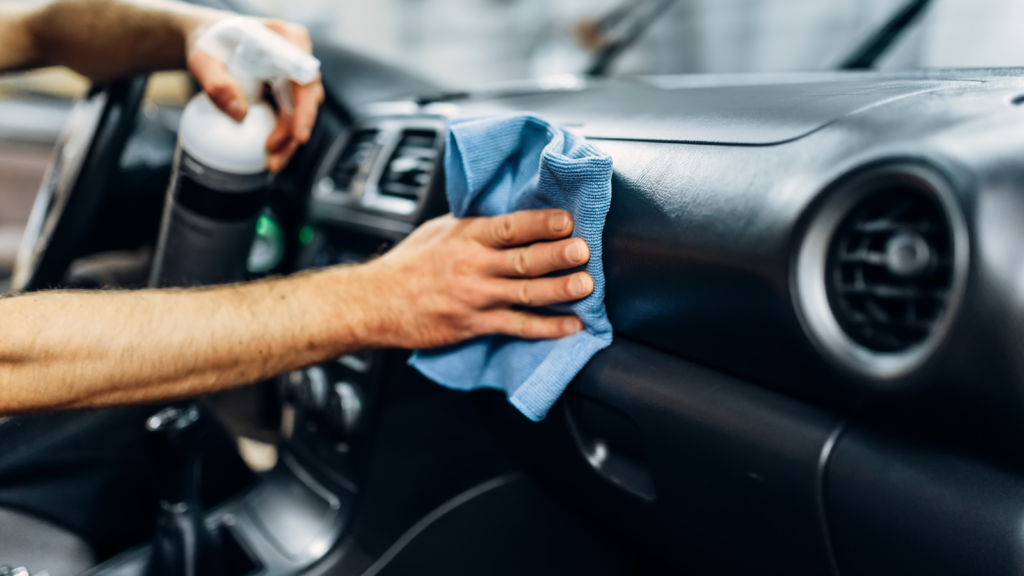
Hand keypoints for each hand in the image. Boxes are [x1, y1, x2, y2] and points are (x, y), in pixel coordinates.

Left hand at [186, 18, 323, 172]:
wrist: (211, 39)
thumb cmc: (208, 43)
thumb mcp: (202, 61)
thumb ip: (216, 84)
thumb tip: (239, 114)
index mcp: (284, 38)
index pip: (303, 77)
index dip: (304, 108)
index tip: (298, 135)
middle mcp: (298, 53)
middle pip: (308, 98)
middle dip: (293, 132)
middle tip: (274, 158)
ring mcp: (296, 70)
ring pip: (303, 110)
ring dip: (290, 138)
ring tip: (272, 162)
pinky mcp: (291, 86)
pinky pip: (293, 113)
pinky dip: (284, 134)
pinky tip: (272, 151)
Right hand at [357, 209, 594, 349]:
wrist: (374, 302)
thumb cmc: (407, 265)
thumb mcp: (438, 231)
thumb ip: (474, 225)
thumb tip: (510, 215)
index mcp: (466, 236)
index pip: (510, 226)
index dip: (540, 222)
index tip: (567, 219)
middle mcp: (473, 265)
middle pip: (523, 259)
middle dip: (557, 254)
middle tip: (583, 250)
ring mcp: (475, 297)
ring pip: (525, 293)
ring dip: (559, 290)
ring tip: (586, 286)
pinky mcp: (474, 324)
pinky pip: (516, 326)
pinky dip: (546, 328)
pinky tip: (570, 326)